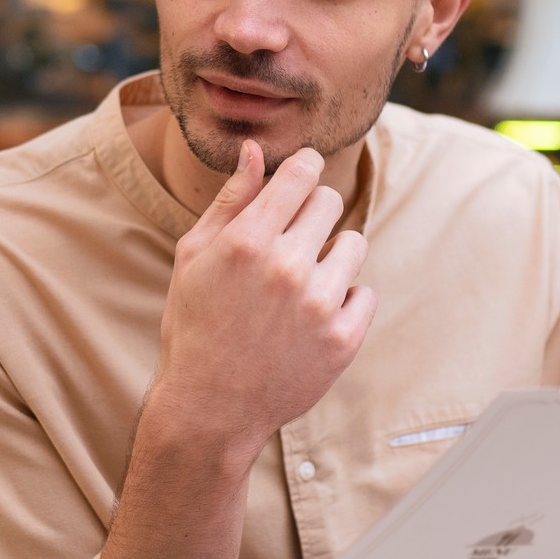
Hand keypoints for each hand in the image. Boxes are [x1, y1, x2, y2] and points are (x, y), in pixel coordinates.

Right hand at [151, 140, 375, 454]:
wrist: (209, 408)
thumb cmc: (195, 326)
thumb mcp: (195, 258)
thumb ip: (230, 201)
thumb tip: (255, 150)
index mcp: (247, 241)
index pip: (303, 172)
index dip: (304, 169)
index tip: (301, 181)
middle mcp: (286, 267)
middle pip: (330, 202)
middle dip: (312, 214)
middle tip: (290, 244)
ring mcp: (318, 305)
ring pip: (354, 244)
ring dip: (332, 256)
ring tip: (301, 284)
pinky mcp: (343, 340)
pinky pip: (364, 293)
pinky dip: (344, 301)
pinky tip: (311, 318)